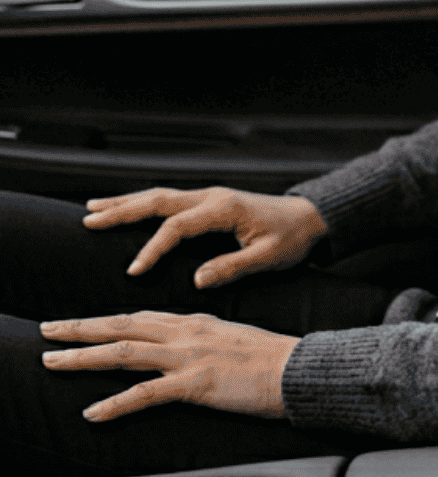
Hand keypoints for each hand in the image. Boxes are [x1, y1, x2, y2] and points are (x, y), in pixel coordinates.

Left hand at [40, 311, 298, 421]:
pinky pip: (146, 394)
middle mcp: (188, 333)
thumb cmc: (276, 360)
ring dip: (83, 356)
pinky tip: (93, 412)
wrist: (299, 368)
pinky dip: (115, 403)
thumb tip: (189, 352)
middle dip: (81, 328)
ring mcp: (190, 357)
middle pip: (123, 325)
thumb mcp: (235, 340)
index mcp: (198, 321)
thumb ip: (206, 341)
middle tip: (49, 330)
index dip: (108, 319)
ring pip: (124, 352)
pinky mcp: (196, 384)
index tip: (83, 323)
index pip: (142, 316)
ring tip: (53, 361)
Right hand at [82, 186, 329, 288]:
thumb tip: (197, 279)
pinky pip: (169, 200)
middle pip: (160, 201)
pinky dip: (142, 202)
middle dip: (123, 211)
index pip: (178, 227)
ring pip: (160, 196)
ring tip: (93, 209)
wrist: (309, 218)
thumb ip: (233, 268)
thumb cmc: (292, 239)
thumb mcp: (269, 258)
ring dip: (126, 202)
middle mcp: (213, 197)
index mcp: (225, 210)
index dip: (153, 248)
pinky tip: (123, 207)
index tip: (133, 271)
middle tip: (89, 222)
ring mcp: (210, 196)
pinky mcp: (209, 201)